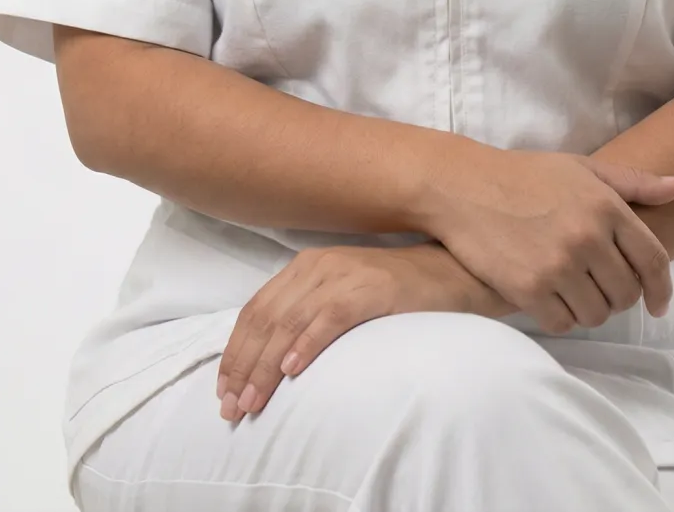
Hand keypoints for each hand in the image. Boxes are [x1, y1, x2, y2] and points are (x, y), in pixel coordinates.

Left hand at [214, 242, 515, 422]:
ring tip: (253, 401)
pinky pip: (330, 316)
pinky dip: (307, 343)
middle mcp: (318, 265)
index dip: (234, 353)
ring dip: (266, 366)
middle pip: (265, 319)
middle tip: (232, 408)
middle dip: (243, 367)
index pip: (255, 310)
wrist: (451, 272)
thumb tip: (270, 360)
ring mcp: (345, 274)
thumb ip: (307, 314)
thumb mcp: (342, 296)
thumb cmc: (396, 293)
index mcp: (305, 267)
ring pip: (290, 322)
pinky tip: (292, 370)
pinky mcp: (372, 287)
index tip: (222, 392)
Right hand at [419, 145, 673, 333]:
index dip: (662, 289)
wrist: (463, 187)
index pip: (654, 261)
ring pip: (597, 314)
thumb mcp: (582, 169)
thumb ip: (634, 182)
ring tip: (572, 292)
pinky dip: (560, 318)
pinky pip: (563, 324)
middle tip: (597, 288)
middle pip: (626, 294)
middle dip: (617, 296)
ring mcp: (559, 265)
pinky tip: (549, 299)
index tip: (658, 305)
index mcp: (606, 206)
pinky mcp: (529, 289)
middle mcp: (588, 237)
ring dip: (589, 310)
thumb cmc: (524, 175)